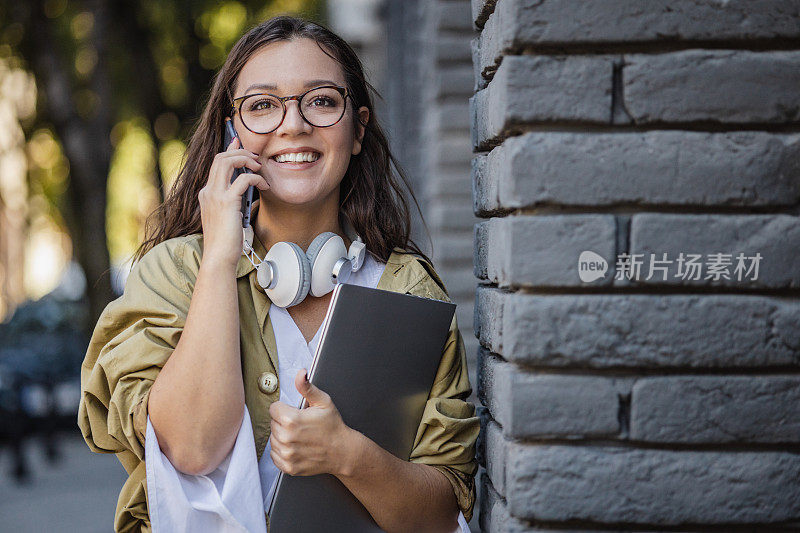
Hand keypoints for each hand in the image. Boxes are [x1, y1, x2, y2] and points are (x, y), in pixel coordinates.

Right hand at [199, 134, 268, 268]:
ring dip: (246, 159)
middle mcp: (207, 191)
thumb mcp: (227, 217)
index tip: (238, 142)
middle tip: (255, 156)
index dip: (228, 151)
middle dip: (239, 151)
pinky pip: (243, 179)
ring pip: (227, 162)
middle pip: (220, 158)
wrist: (218, 257)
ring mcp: (215, 196)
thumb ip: (232, 202)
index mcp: (206, 194)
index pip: (216, 164)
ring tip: (259, 166)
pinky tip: (264, 185)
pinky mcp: (227, 202)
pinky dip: (256, 178)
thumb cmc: (225, 241)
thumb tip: (248, 191)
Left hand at [268, 369, 357, 476]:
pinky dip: (282, 451)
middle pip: (272, 424)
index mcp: (291, 420)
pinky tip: (295, 447)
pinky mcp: (288, 466)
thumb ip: (307, 387)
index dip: (285, 408)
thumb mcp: (323, 402)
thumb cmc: (333, 427)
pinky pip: (274, 455)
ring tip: (299, 436)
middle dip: (284, 422)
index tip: (296, 413)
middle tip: (301, 424)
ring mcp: (286, 454)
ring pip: (273, 439)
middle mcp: (286, 438)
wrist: (342, 452)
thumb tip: (301, 374)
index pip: (273, 408)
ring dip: (282, 436)